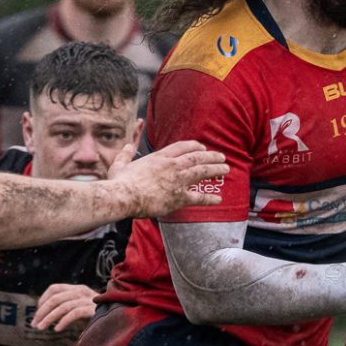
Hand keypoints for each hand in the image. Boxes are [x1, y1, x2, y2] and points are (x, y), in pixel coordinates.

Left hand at [33, 284, 98, 332]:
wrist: (121, 313)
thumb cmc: (99, 313)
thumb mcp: (82, 306)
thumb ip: (68, 307)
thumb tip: (48, 316)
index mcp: (77, 288)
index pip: (54, 288)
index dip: (43, 299)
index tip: (38, 313)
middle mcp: (81, 291)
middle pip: (55, 298)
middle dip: (42, 312)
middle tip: (35, 324)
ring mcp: (87, 299)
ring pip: (62, 306)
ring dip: (49, 318)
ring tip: (41, 328)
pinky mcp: (92, 308)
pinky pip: (74, 313)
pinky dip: (63, 321)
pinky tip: (57, 329)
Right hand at [110, 141, 229, 216]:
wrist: (123, 196)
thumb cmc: (119, 182)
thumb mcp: (120, 163)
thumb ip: (125, 154)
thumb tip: (127, 146)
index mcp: (159, 157)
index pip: (182, 147)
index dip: (195, 146)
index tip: (202, 147)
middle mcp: (171, 165)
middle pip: (197, 157)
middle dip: (211, 156)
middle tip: (222, 157)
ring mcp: (177, 180)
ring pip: (202, 171)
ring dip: (215, 169)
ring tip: (226, 169)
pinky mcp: (178, 197)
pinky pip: (198, 197)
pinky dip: (209, 199)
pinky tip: (218, 199)